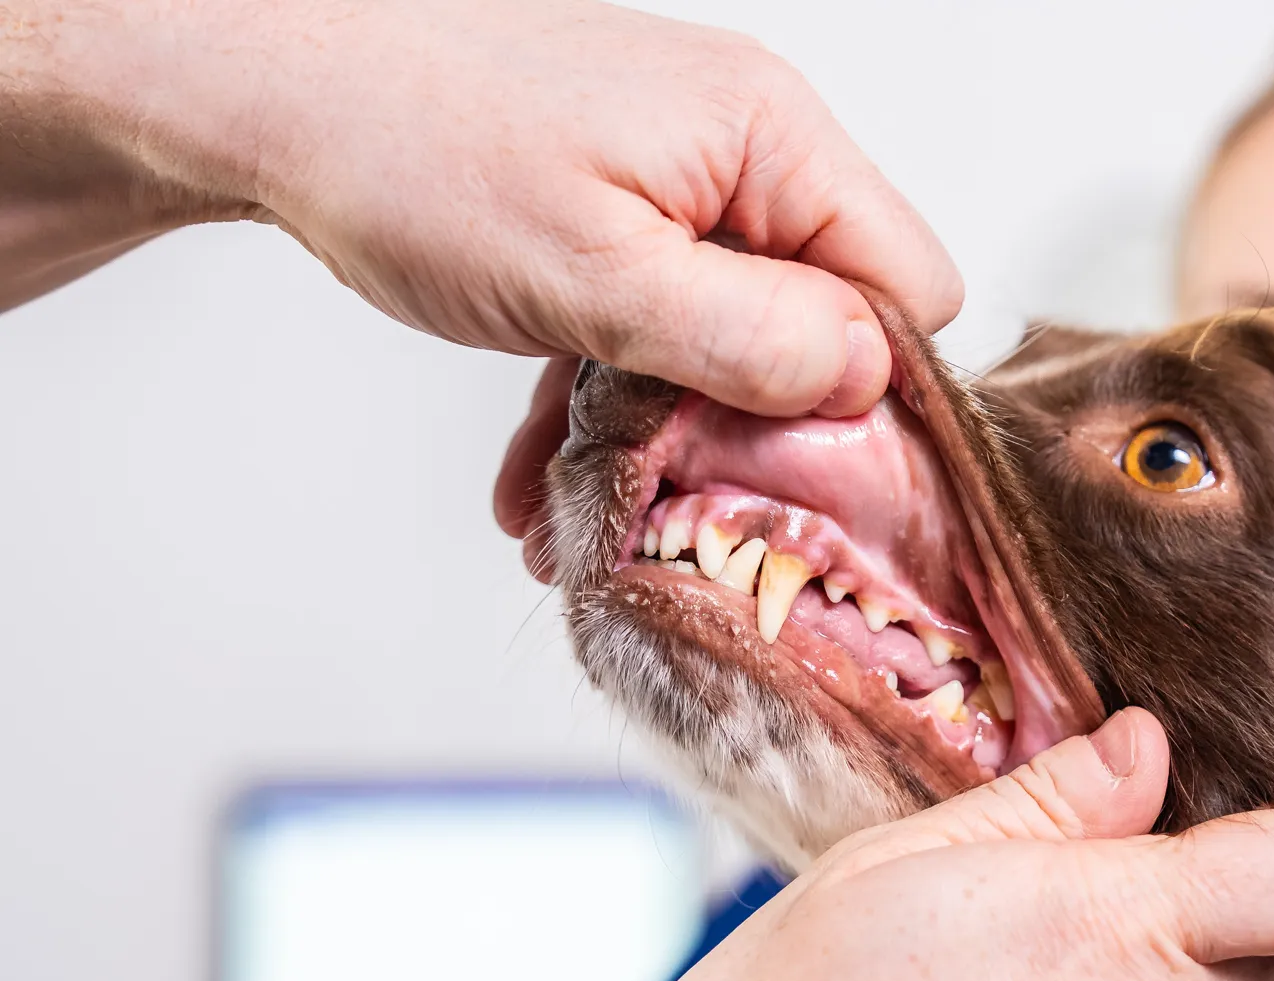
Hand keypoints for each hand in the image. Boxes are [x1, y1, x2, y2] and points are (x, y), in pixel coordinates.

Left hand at [2, 0, 959, 415]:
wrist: (268, 88)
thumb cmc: (413, 152)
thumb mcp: (597, 276)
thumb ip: (752, 337)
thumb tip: (870, 381)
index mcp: (772, 140)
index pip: (910, 290)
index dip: (867, 393)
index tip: (788, 464)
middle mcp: (745, 151)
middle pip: (826, 323)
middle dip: (754, 427)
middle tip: (677, 498)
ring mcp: (682, 181)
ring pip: (732, 340)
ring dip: (663, 433)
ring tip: (578, 505)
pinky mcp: (624, 212)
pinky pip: (657, 326)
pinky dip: (607, 401)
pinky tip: (538, 474)